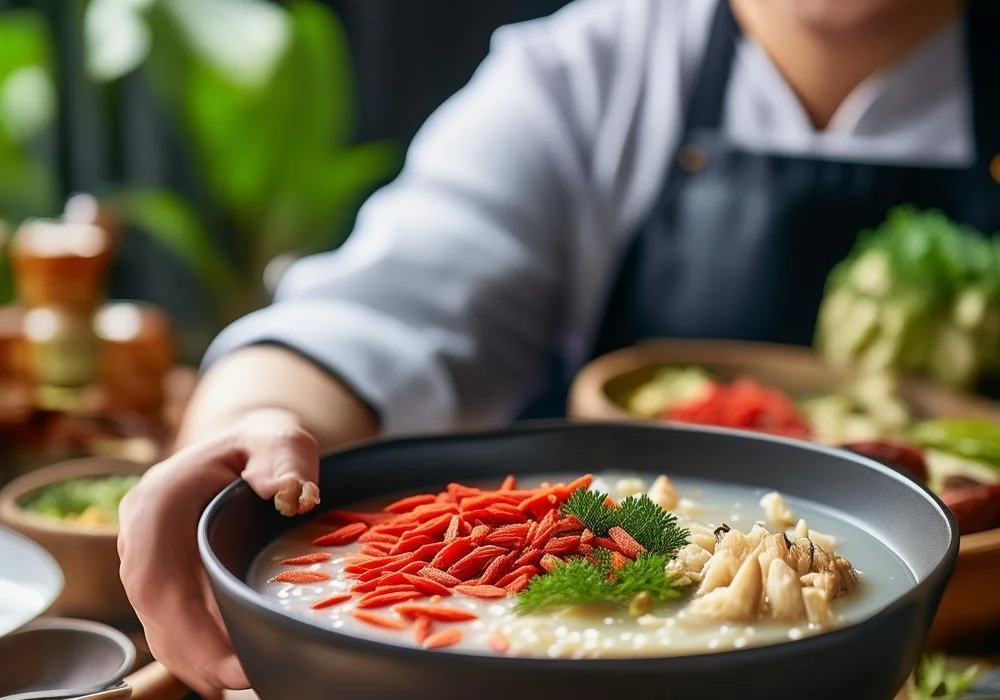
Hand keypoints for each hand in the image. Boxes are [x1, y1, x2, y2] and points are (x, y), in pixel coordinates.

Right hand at [118, 408, 320, 696]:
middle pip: (155, 611)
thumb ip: (284, 458)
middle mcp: (143, 537)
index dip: (182, 620)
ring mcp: (152, 562)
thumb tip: (289, 491)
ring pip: (162, 628)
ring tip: (246, 681)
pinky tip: (236, 674)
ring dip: (198, 662)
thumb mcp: (279, 439)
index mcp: (157, 499)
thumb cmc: (265, 446)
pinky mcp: (169, 583)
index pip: (152, 572)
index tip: (226, 653)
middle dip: (194, 652)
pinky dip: (201, 658)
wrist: (251, 450)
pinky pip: (175, 630)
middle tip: (244, 679)